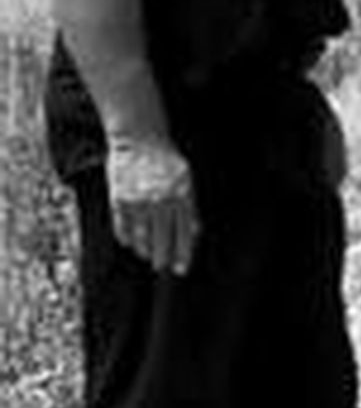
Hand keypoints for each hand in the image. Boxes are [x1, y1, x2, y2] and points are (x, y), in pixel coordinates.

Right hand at [106, 134, 199, 274]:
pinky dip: (127, 238)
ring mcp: (139, 201)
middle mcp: (161, 200)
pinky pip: (123, 227)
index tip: (181, 269)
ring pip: (141, 237)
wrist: (140, 138)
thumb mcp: (187, 180)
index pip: (184, 233)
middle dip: (163, 258)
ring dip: (145, 250)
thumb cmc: (167, 160)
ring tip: (147, 255)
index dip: (183, 254)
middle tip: (162, 267)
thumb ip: (190, 207)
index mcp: (182, 195)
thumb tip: (193, 235)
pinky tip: (131, 243)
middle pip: (162, 240)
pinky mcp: (119, 199)